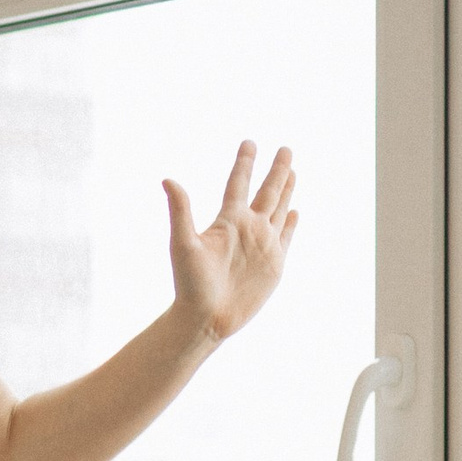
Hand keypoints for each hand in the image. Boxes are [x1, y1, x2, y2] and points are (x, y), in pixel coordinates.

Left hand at [165, 140, 297, 346]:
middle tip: (285, 148)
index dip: (245, 163)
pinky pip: (285, 238)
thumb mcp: (182, 243)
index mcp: (227, 220)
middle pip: (267, 191)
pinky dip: (290, 224)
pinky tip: (294, 212)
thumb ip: (180, 210)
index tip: (249, 143)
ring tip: (293, 170)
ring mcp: (262, 245)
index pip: (238, 183)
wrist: (206, 318)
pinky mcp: (274, 264)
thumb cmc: (189, 284)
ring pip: (279, 209)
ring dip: (287, 190)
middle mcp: (247, 228)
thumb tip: (167, 179)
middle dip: (277, 170)